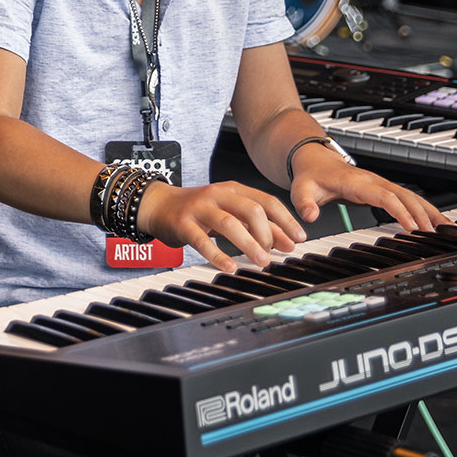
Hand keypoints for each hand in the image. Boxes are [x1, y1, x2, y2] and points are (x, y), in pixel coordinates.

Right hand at [136, 181, 306, 272]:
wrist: (157, 205)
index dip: (285, 220)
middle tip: (274, 253)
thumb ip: (257, 225)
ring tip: (261, 262)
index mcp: (233, 190)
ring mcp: (200, 208)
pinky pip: (202, 241)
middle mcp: (218, 195)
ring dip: (249, 244)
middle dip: (268, 233)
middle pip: (251, 209)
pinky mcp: (183, 224)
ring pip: (230, 223)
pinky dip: (218, 255)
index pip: (266, 201)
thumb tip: (288, 242)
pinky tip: (229, 266)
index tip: (299, 238)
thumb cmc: (197, 210)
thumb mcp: (229, 213)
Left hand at [289, 151, 449, 233]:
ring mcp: (381, 184)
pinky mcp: (384, 189)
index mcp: (357, 182)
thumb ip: (303, 204)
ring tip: (448, 229)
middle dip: (422, 214)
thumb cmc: (310, 174)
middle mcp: (373, 181)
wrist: (313, 158)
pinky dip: (426, 209)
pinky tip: (439, 222)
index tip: (412, 227)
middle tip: (436, 235)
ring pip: (412, 196)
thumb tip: (310, 217)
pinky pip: (409, 198)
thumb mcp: (301, 189)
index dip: (400, 211)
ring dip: (430, 212)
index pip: (384, 196)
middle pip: (405, 196)